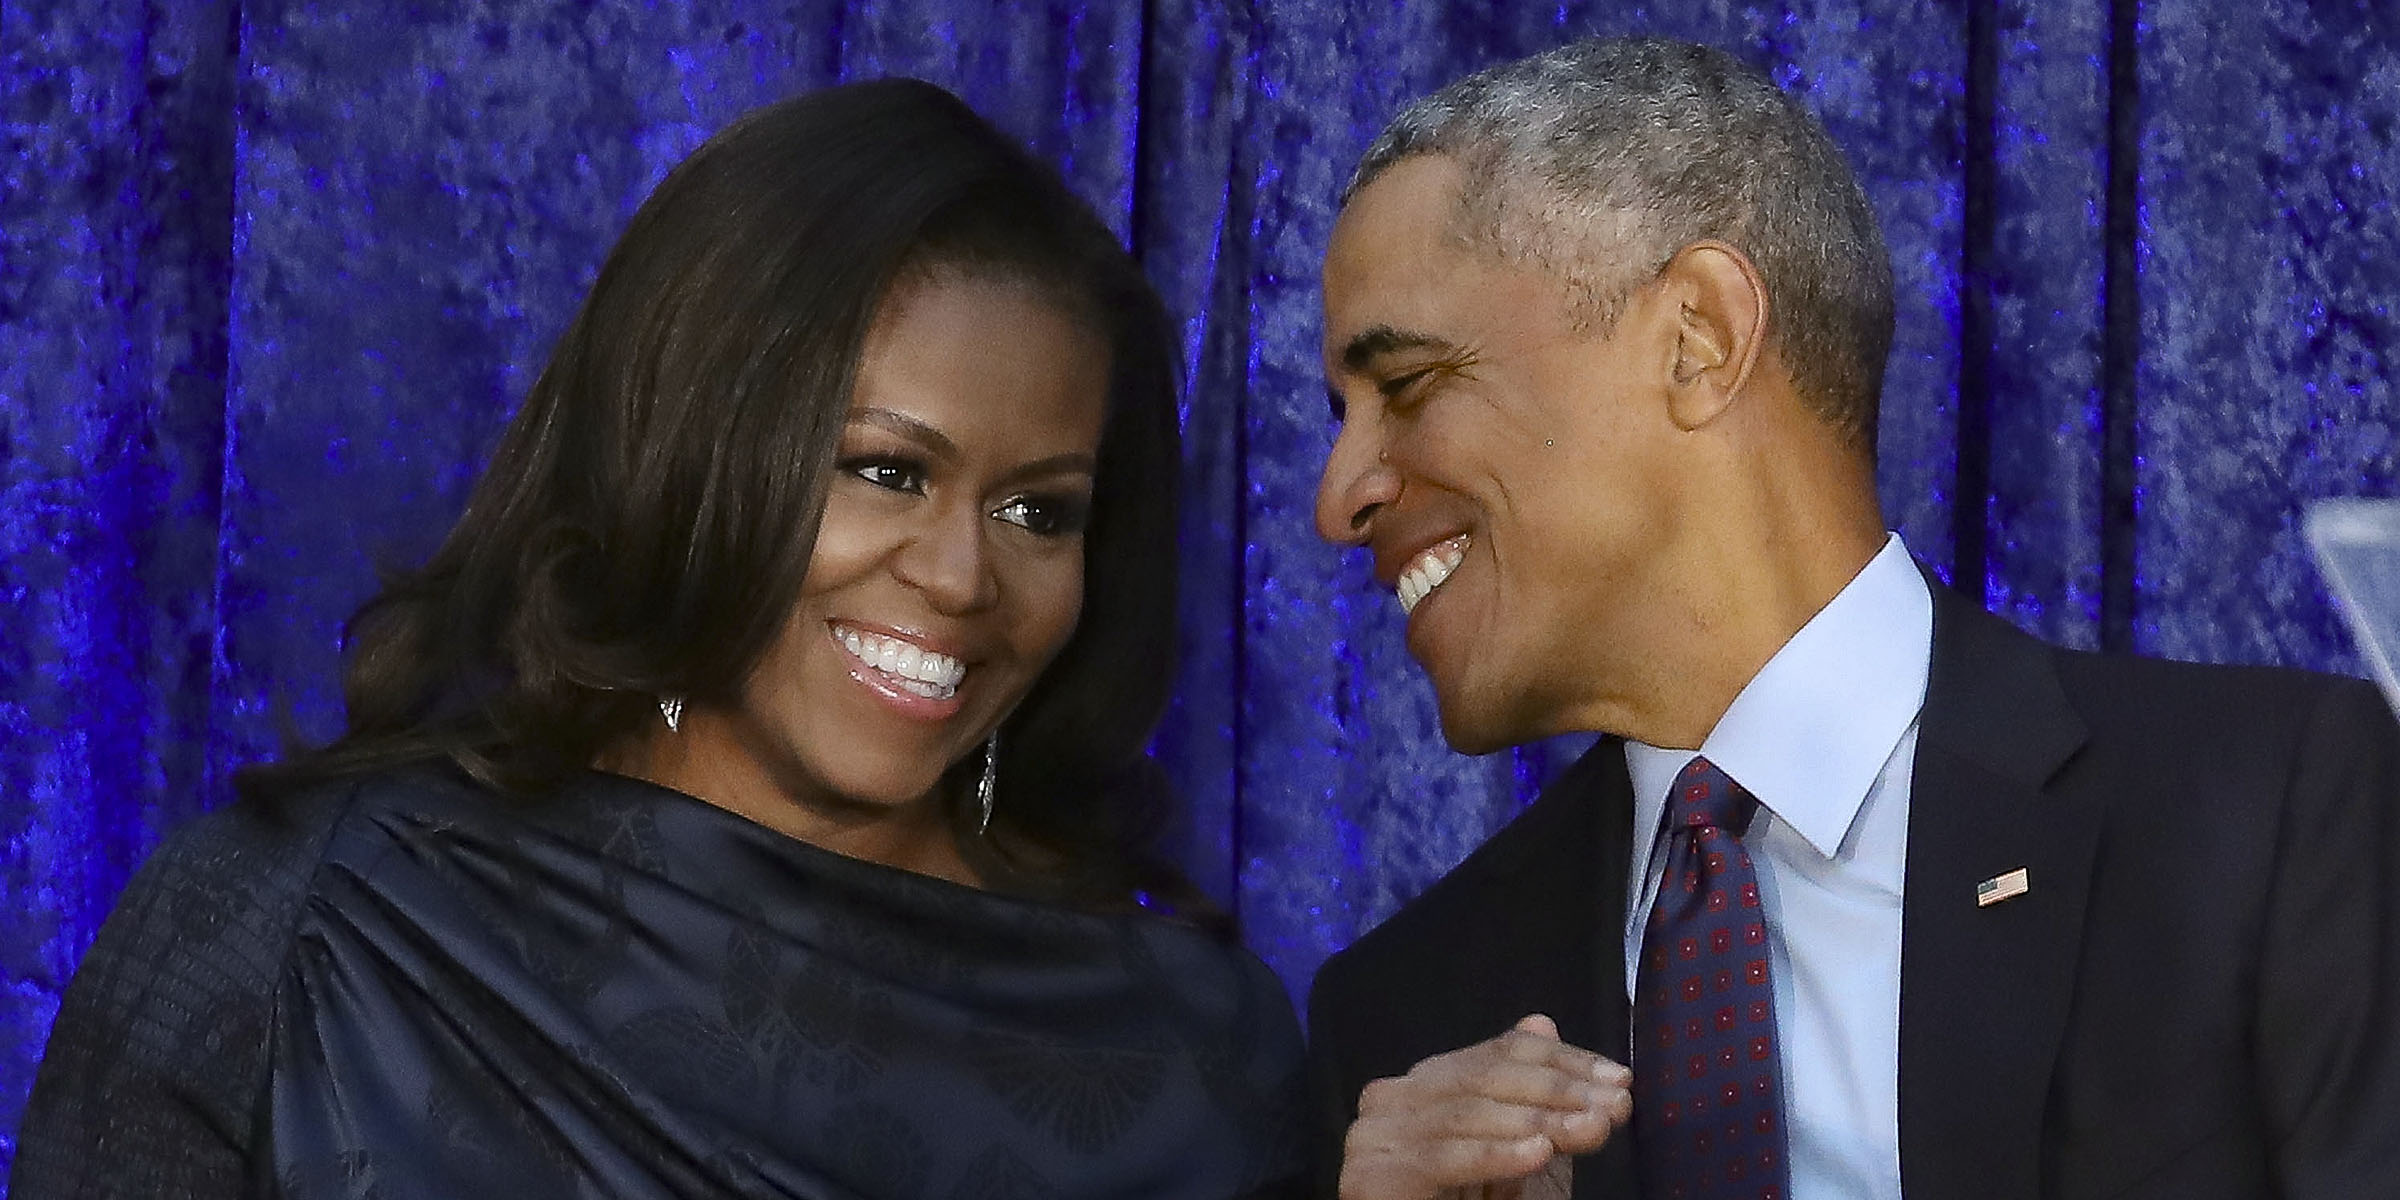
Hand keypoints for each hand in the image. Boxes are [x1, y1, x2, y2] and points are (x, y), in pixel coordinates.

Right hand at [1338, 1013, 1632, 1199]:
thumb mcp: (1519, 1152)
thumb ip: (1529, 1094)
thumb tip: (1542, 1023)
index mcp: (1425, 1083)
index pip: (1498, 1053)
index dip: (1563, 1060)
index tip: (1619, 1079)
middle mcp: (1391, 1098)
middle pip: (1483, 1077)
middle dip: (1558, 1090)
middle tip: (1614, 1105)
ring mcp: (1375, 1136)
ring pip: (1468, 1114)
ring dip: (1539, 1120)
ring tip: (1591, 1128)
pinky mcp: (1372, 1177)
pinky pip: (1443, 1158)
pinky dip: (1495, 1154)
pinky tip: (1538, 1153)